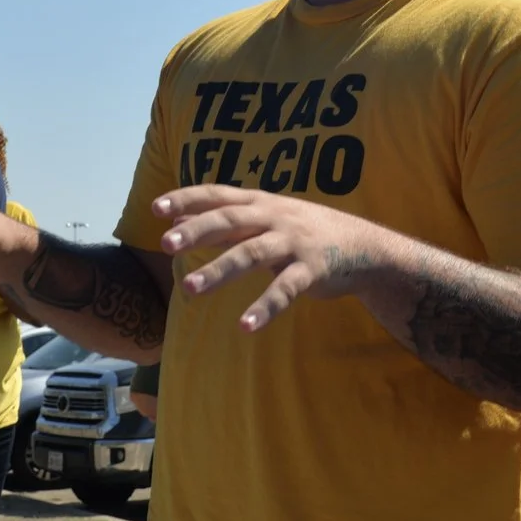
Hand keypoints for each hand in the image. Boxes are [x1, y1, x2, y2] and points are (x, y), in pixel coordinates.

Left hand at [151, 186, 390, 331]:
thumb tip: (177, 220)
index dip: (188, 199)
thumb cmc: (305, 231)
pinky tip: (245, 326)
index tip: (156, 207)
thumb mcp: (267, 217)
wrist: (365, 246)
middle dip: (197, 230)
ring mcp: (293, 243)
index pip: (218, 195)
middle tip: (166, 243)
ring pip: (250, 254)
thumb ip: (227, 218)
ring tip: (189, 289)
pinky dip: (264, 308)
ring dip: (218, 270)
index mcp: (261, 202)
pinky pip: (284, 290)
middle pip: (230, 220)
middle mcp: (274, 217)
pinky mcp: (312, 270)